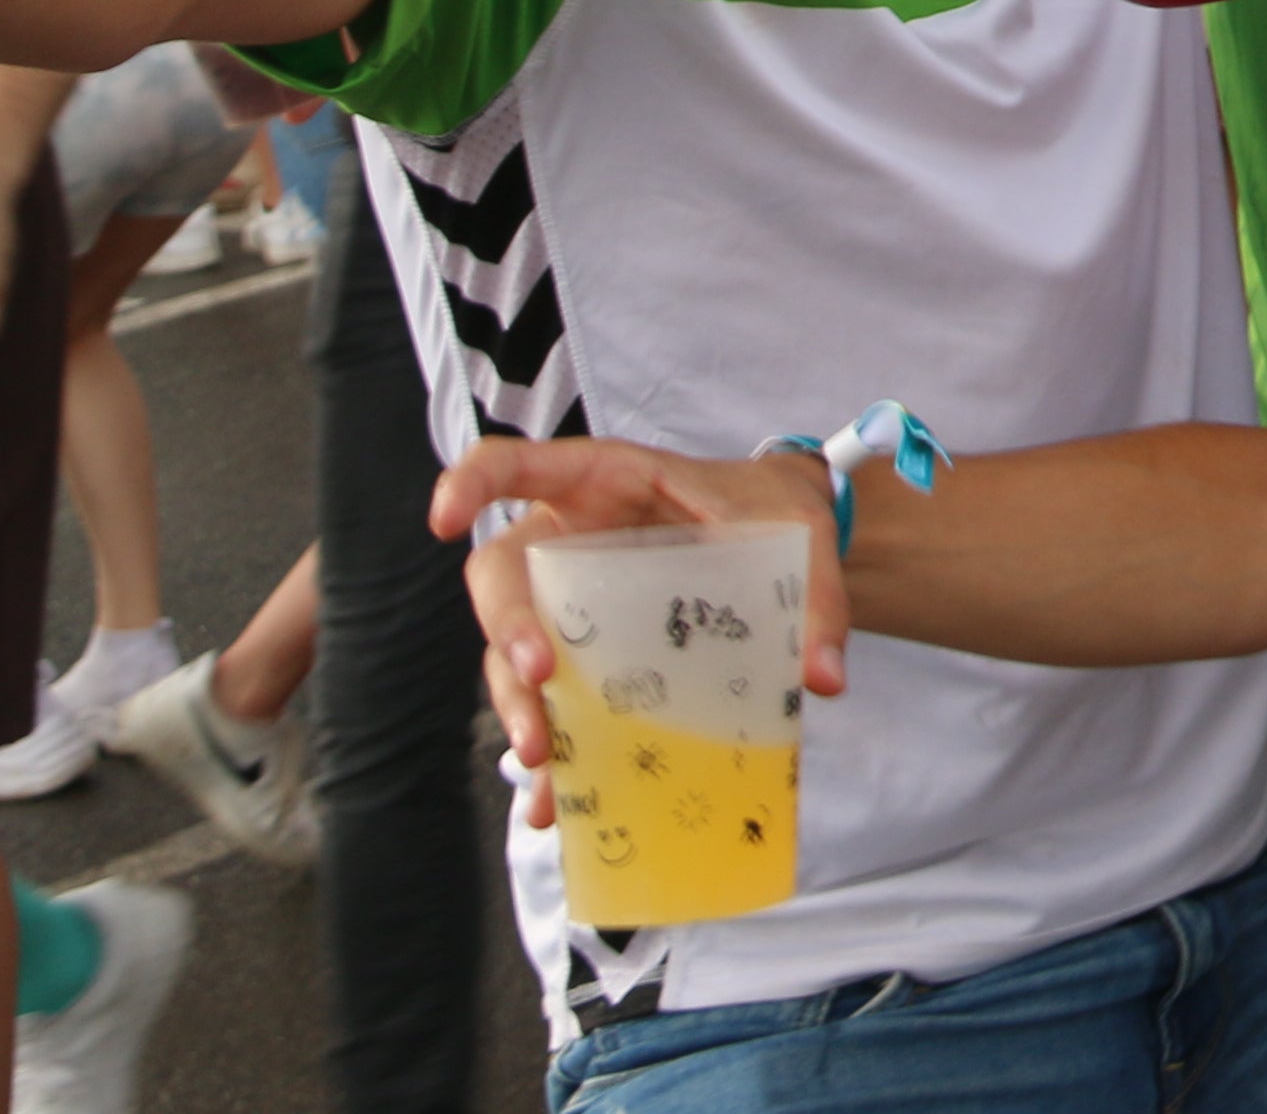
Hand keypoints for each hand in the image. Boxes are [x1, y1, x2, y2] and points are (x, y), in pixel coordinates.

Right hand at [436, 439, 846, 809]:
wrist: (788, 542)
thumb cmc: (774, 514)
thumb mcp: (801, 535)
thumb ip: (816, 595)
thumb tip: (822, 678)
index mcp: (604, 482)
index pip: (515, 465)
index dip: (470, 483)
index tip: (444, 520)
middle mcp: (568, 541)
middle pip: (501, 577)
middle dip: (505, 629)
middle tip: (538, 676)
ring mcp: (569, 600)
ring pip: (511, 651)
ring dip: (517, 704)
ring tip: (545, 760)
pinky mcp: (587, 655)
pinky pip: (551, 701)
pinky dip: (554, 750)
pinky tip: (558, 802)